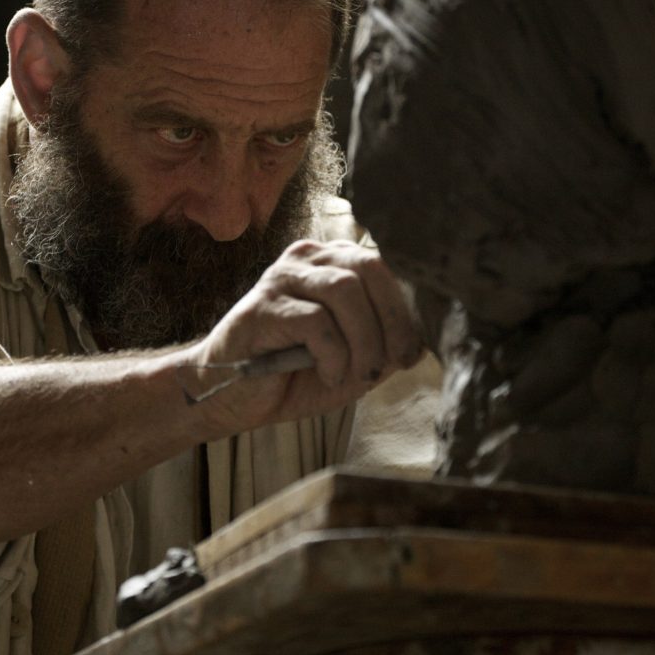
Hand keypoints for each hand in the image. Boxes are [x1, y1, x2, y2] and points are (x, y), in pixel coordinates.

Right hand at [182, 239, 423, 435]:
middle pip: (369, 267)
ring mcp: (282, 278)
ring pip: (345, 291)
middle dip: (393, 320)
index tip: (412, 351)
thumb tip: (423, 339)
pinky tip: (328, 375)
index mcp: (333, 262)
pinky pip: (316, 322)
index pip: (386, 265)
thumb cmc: (293, 374)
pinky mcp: (263, 306)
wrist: (231, 396)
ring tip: (358, 374)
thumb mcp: (353, 359)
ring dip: (364, 341)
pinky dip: (333, 354)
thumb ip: (385, 343)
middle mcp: (308, 258)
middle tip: (395, 362)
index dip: (408, 308)